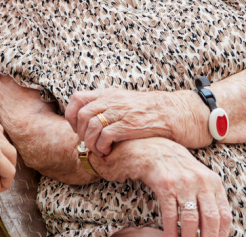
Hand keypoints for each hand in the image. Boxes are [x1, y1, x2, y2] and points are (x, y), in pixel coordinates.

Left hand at [65, 88, 202, 154]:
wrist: (175, 112)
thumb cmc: (150, 111)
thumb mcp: (125, 101)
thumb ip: (108, 105)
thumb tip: (89, 118)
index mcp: (109, 93)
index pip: (77, 98)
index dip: (71, 115)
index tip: (76, 128)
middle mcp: (112, 100)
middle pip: (80, 114)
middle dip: (79, 132)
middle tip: (87, 142)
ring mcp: (120, 112)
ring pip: (90, 126)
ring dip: (90, 141)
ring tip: (98, 149)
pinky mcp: (129, 125)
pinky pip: (105, 135)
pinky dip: (101, 146)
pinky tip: (108, 151)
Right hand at [94, 138, 230, 236]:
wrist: (153, 149)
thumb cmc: (178, 168)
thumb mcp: (200, 178)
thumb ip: (211, 198)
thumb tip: (219, 227)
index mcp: (213, 182)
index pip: (224, 215)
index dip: (222, 235)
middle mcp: (201, 182)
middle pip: (211, 219)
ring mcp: (183, 183)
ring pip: (191, 220)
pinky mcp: (165, 185)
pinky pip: (171, 214)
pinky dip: (171, 231)